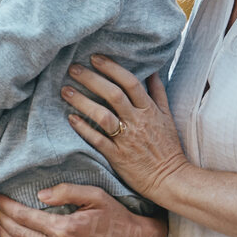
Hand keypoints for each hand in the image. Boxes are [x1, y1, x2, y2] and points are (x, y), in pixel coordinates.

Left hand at [61, 56, 191, 201]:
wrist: (171, 179)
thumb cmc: (168, 147)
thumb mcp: (167, 117)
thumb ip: (158, 93)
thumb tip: (153, 70)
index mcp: (149, 110)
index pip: (130, 82)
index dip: (112, 68)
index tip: (95, 58)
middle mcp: (138, 122)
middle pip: (113, 95)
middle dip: (91, 79)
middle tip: (73, 68)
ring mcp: (127, 139)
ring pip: (103, 116)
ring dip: (82, 102)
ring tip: (65, 91)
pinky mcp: (118, 156)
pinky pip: (98, 140)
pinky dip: (83, 129)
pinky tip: (70, 118)